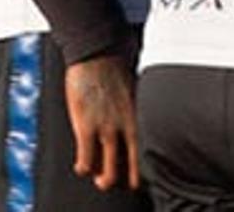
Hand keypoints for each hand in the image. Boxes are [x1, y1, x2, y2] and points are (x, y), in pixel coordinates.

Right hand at [64, 51, 140, 191]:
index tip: (148, 167)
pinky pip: (85, 160)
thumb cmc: (117, 61)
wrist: (97, 50)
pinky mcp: (86, 127)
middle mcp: (128, 125)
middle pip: (136, 166)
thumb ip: (139, 100)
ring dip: (105, 179)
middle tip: (129, 182)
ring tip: (102, 181)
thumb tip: (143, 102)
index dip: (150, 162)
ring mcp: (107, 129)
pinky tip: (82, 167)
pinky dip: (84, 167)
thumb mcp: (137, 84)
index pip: (151, 147)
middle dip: (132, 178)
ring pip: (109, 171)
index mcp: (143, 113)